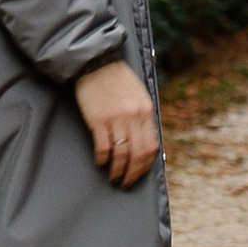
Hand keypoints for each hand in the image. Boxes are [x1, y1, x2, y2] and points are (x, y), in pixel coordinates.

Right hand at [74, 59, 158, 187]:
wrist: (96, 63)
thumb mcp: (139, 95)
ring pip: (121, 154)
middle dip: (132, 173)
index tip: (138, 174)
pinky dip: (103, 159)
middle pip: (137, 154)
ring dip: (117, 170)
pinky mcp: (97, 120)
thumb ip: (143, 117)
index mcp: (146, 111)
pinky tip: (101, 163)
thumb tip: (145, 142)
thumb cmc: (118, 80)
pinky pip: (103, 147)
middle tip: (126, 183)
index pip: (151, 147)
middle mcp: (133, 117)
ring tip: (113, 178)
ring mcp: (115, 119)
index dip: (145, 166)